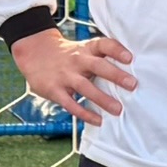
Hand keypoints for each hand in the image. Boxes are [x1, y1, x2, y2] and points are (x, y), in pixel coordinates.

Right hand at [10, 27, 135, 127]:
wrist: (34, 52)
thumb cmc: (68, 55)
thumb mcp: (83, 49)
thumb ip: (101, 58)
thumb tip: (130, 73)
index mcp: (86, 49)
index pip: (103, 45)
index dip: (117, 50)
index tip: (130, 58)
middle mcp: (77, 60)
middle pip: (97, 66)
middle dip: (115, 75)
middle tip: (133, 85)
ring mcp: (65, 75)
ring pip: (85, 87)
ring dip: (102, 99)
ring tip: (118, 109)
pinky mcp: (54, 90)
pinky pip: (71, 104)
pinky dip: (85, 113)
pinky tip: (98, 120)